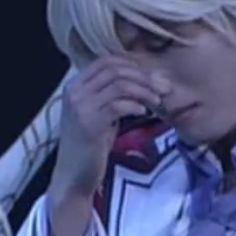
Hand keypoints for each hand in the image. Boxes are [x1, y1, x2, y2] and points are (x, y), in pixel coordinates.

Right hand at [49, 56, 166, 201]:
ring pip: (120, 85)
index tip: (152, 77)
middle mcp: (75, 91)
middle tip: (161, 89)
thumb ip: (115, 94)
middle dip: (143, 77)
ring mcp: (80, 106)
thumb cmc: (91, 143)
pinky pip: (118, 105)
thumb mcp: (101, 112)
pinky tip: (144, 113)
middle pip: (115, 69)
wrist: (74, 175)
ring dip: (144, 91)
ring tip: (156, 102)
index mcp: (75, 84)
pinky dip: (135, 106)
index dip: (133, 65)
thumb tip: (150, 78)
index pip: (106, 60)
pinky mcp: (89, 123)